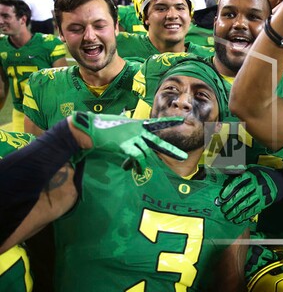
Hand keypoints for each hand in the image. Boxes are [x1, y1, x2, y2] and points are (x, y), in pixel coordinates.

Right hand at [70, 111, 186, 172]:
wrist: (90, 128)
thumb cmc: (102, 129)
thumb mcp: (119, 132)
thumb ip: (128, 142)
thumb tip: (129, 160)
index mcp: (137, 125)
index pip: (157, 123)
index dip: (169, 122)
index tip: (181, 120)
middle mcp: (137, 130)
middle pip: (158, 141)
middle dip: (171, 150)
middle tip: (184, 157)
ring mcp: (132, 136)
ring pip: (146, 152)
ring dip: (142, 164)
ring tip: (141, 170)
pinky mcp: (125, 144)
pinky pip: (137, 156)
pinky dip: (139, 165)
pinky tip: (139, 171)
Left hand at [215, 166, 279, 222]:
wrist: (279, 181)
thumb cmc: (262, 175)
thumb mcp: (253, 169)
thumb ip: (240, 170)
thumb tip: (226, 170)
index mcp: (251, 175)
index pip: (237, 182)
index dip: (229, 190)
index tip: (222, 197)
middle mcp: (256, 184)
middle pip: (241, 194)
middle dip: (231, 203)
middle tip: (224, 209)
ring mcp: (261, 193)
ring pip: (247, 203)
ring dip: (236, 211)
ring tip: (229, 216)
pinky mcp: (265, 202)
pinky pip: (254, 210)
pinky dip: (245, 215)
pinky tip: (239, 219)